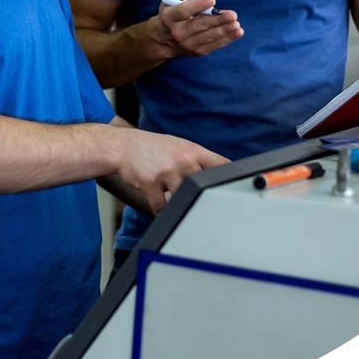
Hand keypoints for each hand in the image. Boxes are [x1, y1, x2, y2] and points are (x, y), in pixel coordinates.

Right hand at [115, 126, 230, 214]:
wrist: (123, 146)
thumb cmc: (153, 148)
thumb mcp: (179, 147)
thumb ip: (198, 160)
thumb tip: (219, 176)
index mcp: (193, 150)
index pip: (221, 165)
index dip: (231, 179)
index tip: (234, 192)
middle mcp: (182, 159)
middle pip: (203, 186)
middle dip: (202, 198)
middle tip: (203, 209)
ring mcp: (166, 171)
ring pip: (183, 198)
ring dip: (179, 205)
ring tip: (177, 207)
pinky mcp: (150, 182)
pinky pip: (161, 206)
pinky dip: (161, 212)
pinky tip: (161, 210)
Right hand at [149, 0, 243, 59]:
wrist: (162, 40)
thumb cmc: (168, 10)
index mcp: (169, 17)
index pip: (183, 12)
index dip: (197, 6)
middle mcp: (178, 32)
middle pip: (199, 25)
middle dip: (217, 20)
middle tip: (233, 14)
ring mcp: (188, 44)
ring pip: (208, 36)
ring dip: (224, 30)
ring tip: (237, 23)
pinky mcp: (198, 51)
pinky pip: (214, 45)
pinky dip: (227, 39)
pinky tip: (238, 31)